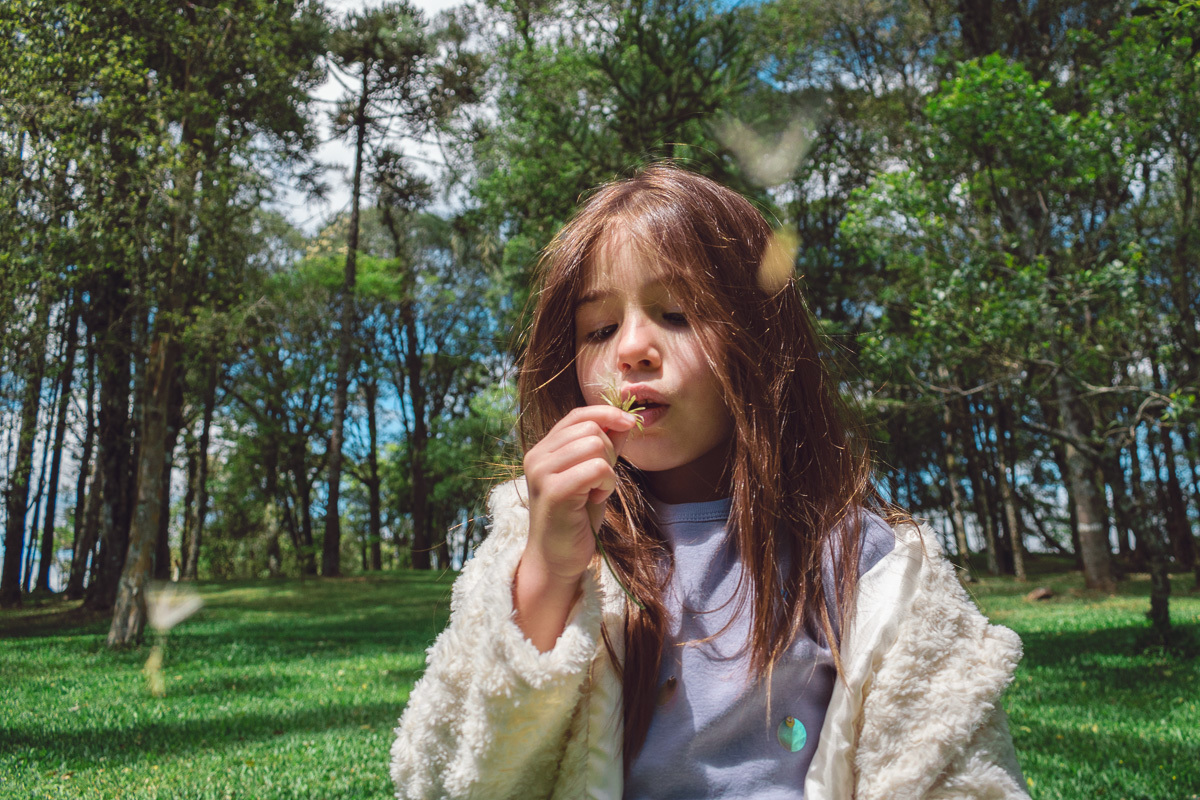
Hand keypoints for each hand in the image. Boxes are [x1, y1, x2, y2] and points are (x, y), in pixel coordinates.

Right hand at [515, 405, 637, 650]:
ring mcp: (542, 472)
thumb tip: (625, 419)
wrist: (557, 560)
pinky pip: (596, 468)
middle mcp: (537, 456)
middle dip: (609, 451)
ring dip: (608, 470)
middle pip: (590, 427)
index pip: (578, 414)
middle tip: (602, 480)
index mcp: (543, 449)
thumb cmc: (576, 519)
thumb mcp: (593, 476)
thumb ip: (605, 447)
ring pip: (594, 444)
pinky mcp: (553, 491)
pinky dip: (607, 483)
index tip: (629, 422)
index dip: (607, 413)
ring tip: (596, 492)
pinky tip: (596, 499)